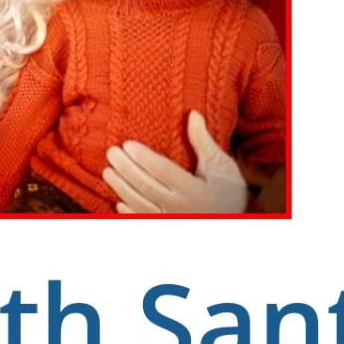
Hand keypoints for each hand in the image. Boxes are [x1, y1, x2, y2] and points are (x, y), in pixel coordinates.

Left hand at [103, 111, 247, 213]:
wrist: (235, 223)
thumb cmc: (229, 192)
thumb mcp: (220, 166)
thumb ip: (203, 142)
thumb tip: (193, 115)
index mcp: (193, 189)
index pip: (162, 171)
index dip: (143, 158)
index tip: (127, 145)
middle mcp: (180, 207)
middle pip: (145, 186)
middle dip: (126, 169)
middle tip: (111, 153)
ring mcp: (170, 220)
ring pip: (140, 204)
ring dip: (121, 188)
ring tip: (108, 171)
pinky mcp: (165, 229)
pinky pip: (143, 222)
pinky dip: (129, 212)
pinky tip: (119, 200)